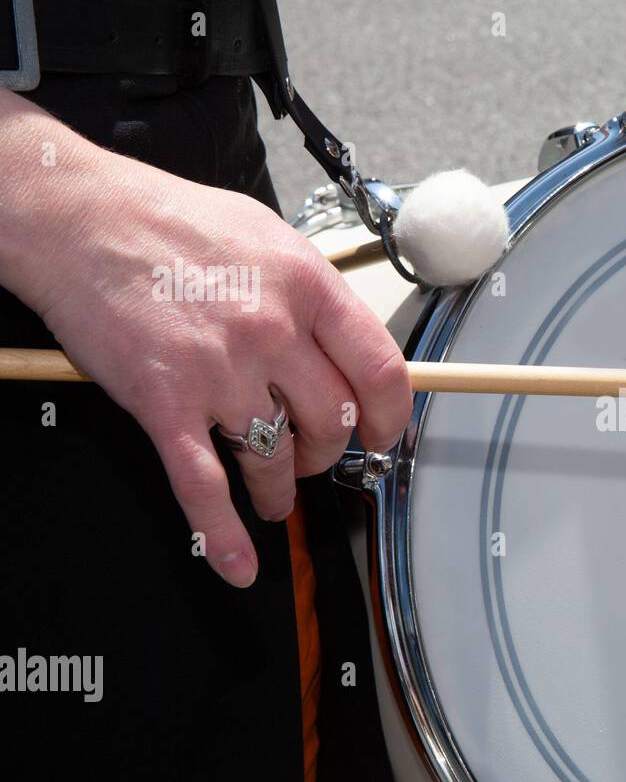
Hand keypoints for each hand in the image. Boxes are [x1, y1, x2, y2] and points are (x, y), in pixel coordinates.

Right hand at [4, 116, 411, 588]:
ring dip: (279, 487)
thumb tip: (350, 347)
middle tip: (314, 455)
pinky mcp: (165, 402)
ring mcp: (219, 371)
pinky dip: (223, 534)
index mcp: (307, 287)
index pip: (381, 372)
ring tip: (274, 494)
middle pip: (332, 421)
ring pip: (274, 457)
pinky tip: (239, 564)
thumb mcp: (269, 237)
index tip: (386, 434)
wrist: (78, 217)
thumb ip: (315, 296)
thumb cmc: (169, 220)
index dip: (392, 417)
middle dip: (327, 452)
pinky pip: (204, 485)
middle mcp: (271, 331)